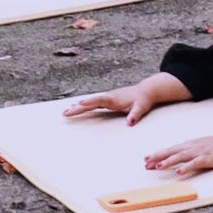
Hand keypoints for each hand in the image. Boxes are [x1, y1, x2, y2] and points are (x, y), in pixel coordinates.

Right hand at [64, 72, 187, 125]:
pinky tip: (76, 107)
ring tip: (65, 112)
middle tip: (65, 113)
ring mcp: (107, 98)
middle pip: (91, 102)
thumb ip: (135, 115)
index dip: (90, 102)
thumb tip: (130, 123)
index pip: (100, 100)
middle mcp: (109, 97)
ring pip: (90, 102)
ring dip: (78, 107)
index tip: (79, 104)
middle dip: (78, 107)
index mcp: (115, 98)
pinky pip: (93, 103)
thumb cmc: (143, 99)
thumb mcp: (141, 107)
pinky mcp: (108, 100)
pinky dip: (84, 106)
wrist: (146, 90)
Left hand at [146, 122, 212, 175]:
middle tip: (146, 162)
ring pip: (181, 156)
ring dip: (168, 161)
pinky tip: (178, 171)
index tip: (146, 158)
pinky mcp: (208, 158)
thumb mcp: (202, 147)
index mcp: (190, 144)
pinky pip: (195, 163)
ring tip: (157, 166)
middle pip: (172, 151)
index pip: (171, 149)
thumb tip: (178, 160)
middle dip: (158, 157)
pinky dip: (186, 167)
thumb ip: (190, 152)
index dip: (158, 153)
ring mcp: (200, 152)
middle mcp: (192, 147)